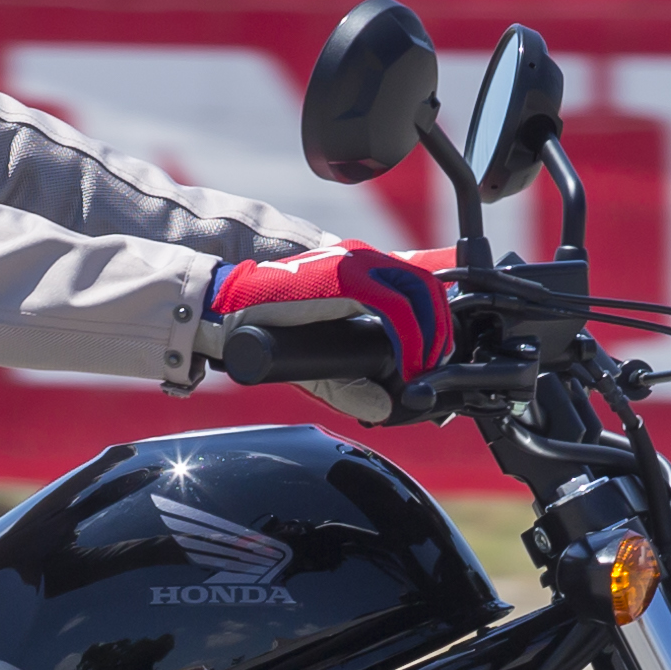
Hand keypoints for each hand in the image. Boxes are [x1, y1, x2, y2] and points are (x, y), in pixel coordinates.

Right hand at [207, 241, 451, 394]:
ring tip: (422, 371)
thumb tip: (386, 408)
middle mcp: (363, 261)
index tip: (433, 360)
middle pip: (429, 289)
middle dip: (441, 333)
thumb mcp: (321, 363)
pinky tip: (407, 366)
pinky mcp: (345, 278)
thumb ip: (354, 385)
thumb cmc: (269, 333)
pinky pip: (397, 308)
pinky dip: (410, 340)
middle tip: (434, 370)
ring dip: (431, 338)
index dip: (435, 324)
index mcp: (360, 273)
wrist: (229, 317)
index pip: (418, 289)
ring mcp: (355, 265)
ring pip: (422, 295)